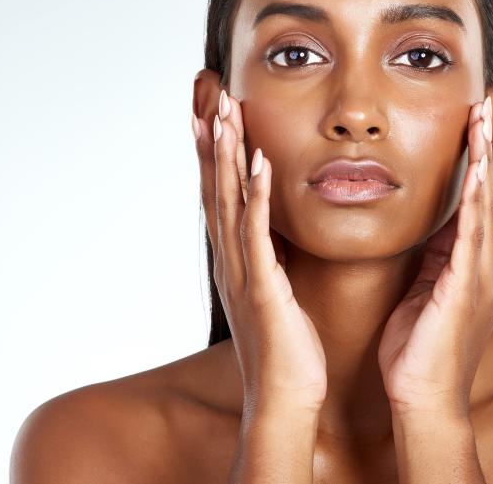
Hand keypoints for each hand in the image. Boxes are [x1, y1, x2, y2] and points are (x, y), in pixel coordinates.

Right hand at [193, 89, 327, 413]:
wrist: (285, 399)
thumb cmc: (286, 348)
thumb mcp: (274, 292)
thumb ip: (269, 259)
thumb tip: (273, 233)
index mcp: (235, 259)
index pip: (219, 194)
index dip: (212, 151)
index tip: (209, 111)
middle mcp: (230, 260)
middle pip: (215, 188)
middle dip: (211, 139)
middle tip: (207, 93)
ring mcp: (243, 273)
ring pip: (230, 203)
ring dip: (228, 156)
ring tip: (226, 113)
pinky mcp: (263, 289)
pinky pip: (258, 235)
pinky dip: (256, 198)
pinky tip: (259, 164)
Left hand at [378, 96, 492, 417]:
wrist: (422, 396)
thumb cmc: (419, 346)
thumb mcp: (428, 285)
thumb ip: (437, 252)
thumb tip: (435, 221)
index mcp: (477, 261)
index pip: (487, 196)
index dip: (490, 154)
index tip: (490, 114)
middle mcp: (489, 262)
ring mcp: (482, 274)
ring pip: (490, 202)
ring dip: (491, 156)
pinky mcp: (464, 287)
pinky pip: (471, 234)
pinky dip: (477, 199)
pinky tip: (478, 168)